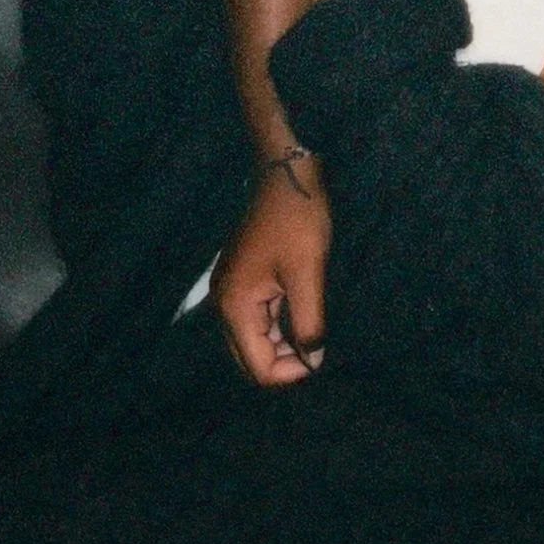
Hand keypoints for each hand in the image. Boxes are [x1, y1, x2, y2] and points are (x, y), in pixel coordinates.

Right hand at [212, 165, 328, 386]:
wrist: (285, 172)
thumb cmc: (297, 219)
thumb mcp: (307, 272)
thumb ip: (308, 322)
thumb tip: (313, 361)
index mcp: (234, 305)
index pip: (257, 366)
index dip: (290, 371)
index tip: (320, 357)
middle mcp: (224, 303)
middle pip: (250, 357)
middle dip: (283, 362)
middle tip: (317, 349)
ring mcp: (230, 290)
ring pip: (253, 339)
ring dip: (281, 345)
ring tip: (312, 333)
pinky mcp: (242, 279)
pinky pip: (257, 318)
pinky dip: (277, 326)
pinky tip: (300, 317)